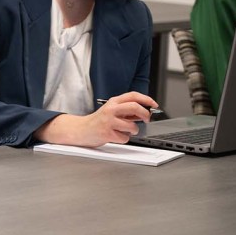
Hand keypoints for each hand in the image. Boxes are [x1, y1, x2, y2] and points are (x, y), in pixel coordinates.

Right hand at [36, 91, 157, 146]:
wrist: (81, 130)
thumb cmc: (98, 121)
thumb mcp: (111, 111)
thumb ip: (126, 110)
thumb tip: (144, 111)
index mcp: (113, 102)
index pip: (133, 96)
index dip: (146, 99)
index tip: (154, 105)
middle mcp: (110, 110)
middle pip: (135, 107)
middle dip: (145, 114)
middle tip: (146, 119)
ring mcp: (108, 121)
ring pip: (132, 126)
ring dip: (133, 130)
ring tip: (125, 130)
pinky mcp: (107, 133)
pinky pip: (125, 138)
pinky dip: (123, 139)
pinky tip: (116, 136)